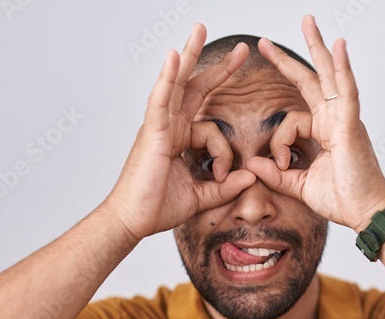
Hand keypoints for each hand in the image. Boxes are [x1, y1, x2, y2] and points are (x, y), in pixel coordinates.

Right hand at [102, 25, 256, 242]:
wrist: (134, 221)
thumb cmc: (157, 207)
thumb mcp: (202, 196)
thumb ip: (225, 186)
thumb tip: (250, 177)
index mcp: (179, 138)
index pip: (206, 110)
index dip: (223, 97)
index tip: (243, 100)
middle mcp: (169, 127)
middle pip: (192, 87)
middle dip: (215, 66)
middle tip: (239, 48)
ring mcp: (159, 127)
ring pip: (176, 84)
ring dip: (189, 56)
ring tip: (200, 31)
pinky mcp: (152, 133)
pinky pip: (160, 100)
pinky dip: (167, 78)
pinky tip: (174, 57)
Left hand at [245, 15, 384, 231]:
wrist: (365, 214)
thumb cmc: (343, 200)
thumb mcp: (300, 186)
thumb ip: (276, 174)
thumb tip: (251, 164)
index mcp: (324, 132)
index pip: (294, 111)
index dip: (279, 128)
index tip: (275, 153)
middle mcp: (334, 119)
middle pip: (313, 79)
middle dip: (292, 57)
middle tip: (269, 39)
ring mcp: (345, 119)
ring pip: (330, 76)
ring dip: (319, 48)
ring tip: (309, 23)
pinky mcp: (352, 125)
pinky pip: (347, 91)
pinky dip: (343, 69)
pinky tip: (338, 47)